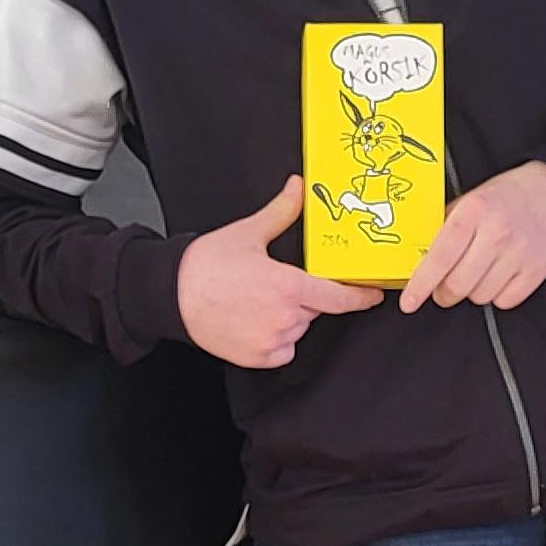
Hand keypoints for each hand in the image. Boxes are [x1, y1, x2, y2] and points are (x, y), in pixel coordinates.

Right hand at [178, 176, 380, 366]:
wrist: (172, 295)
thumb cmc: (206, 266)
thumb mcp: (249, 233)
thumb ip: (282, 212)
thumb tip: (298, 188)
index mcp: (288, 286)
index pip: (338, 297)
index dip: (359, 296)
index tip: (373, 295)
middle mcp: (285, 317)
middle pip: (315, 309)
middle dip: (305, 296)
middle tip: (276, 284)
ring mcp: (271, 340)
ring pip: (298, 329)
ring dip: (289, 317)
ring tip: (258, 301)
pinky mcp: (258, 358)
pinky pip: (282, 350)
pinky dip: (276, 338)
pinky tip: (255, 320)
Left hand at [398, 159, 545, 312]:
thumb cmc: (506, 197)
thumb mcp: (470, 200)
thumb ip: (445, 227)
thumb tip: (419, 259)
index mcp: (475, 210)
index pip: (441, 256)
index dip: (421, 283)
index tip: (409, 302)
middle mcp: (497, 232)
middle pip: (458, 284)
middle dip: (445, 293)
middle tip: (444, 288)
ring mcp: (520, 252)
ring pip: (480, 296)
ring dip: (473, 291)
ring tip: (479, 272)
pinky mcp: (538, 269)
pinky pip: (505, 301)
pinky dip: (498, 295)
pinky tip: (500, 276)